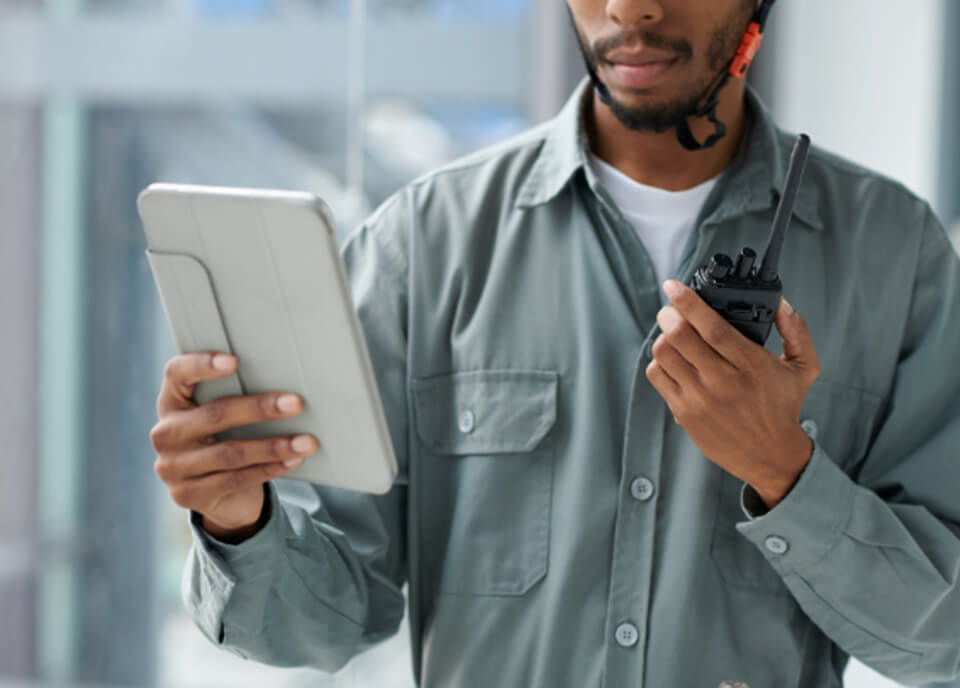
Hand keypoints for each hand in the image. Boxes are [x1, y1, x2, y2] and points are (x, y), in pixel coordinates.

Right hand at [150, 351, 317, 541]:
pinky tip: (293, 461)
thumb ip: (238, 397)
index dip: (201, 365)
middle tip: (296, 403)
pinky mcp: (188, 494)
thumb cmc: (227, 439)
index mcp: (172, 401)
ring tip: (306, 442)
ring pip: (230, 452)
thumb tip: (287, 390)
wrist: (218, 494)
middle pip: (215, 415)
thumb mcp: (224, 417)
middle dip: (260, 409)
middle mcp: (166, 432)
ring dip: (274, 446)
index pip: (176, 373)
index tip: (234, 361)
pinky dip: (269, 469)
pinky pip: (235, 479)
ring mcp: (173, 467)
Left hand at [645, 281, 818, 508]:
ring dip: (663, 337)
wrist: (771, 457)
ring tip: (673, 334)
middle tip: (670, 309)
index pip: (713, 327)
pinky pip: (658, 376)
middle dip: (669, 315)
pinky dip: (660, 361)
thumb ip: (796, 331)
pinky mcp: (684, 413)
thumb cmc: (784, 407)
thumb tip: (781, 302)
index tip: (674, 287)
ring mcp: (700, 399)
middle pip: (680, 337)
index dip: (689, 303)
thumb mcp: (803, 368)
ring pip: (664, 354)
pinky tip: (672, 359)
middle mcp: (723, 382)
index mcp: (751, 365)